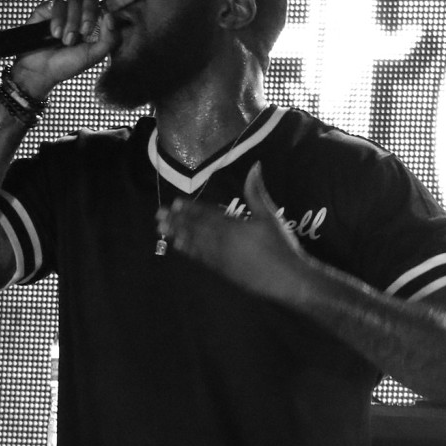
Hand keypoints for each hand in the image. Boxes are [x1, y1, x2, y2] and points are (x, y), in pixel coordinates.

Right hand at [9, 0, 142, 98]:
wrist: (41, 71)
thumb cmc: (67, 65)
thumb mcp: (94, 55)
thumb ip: (109, 38)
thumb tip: (110, 16)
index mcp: (94, 23)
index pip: (110, 6)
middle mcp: (80, 13)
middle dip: (90, 12)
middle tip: (85, 31)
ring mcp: (63, 10)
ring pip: (74, 1)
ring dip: (72, 23)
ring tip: (66, 40)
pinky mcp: (46, 9)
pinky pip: (57, 3)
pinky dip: (57, 20)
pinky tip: (54, 34)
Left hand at [156, 162, 308, 300]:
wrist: (286, 279)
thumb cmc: (280, 245)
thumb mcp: (269, 216)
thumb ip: (256, 192)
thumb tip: (254, 166)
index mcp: (231, 226)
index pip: (205, 214)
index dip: (189, 208)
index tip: (174, 203)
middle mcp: (220, 241)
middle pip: (194, 228)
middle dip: (176, 221)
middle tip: (158, 216)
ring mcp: (219, 257)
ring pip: (194, 243)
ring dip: (177, 235)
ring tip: (162, 230)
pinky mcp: (222, 271)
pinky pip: (200, 257)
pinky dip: (188, 250)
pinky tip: (178, 246)